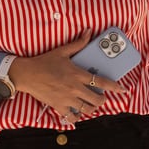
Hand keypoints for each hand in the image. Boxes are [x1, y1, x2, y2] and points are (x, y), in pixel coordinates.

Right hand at [9, 34, 124, 124]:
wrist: (26, 74)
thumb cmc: (44, 62)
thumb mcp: (62, 51)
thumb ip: (78, 43)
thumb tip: (88, 32)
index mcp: (78, 74)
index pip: (102, 82)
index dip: (115, 87)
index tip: (122, 90)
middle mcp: (75, 88)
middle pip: (97, 100)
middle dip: (102, 100)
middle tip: (101, 97)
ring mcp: (67, 98)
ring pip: (87, 109)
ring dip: (91, 108)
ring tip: (90, 104)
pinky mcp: (58, 106)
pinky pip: (72, 116)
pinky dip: (76, 116)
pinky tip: (76, 113)